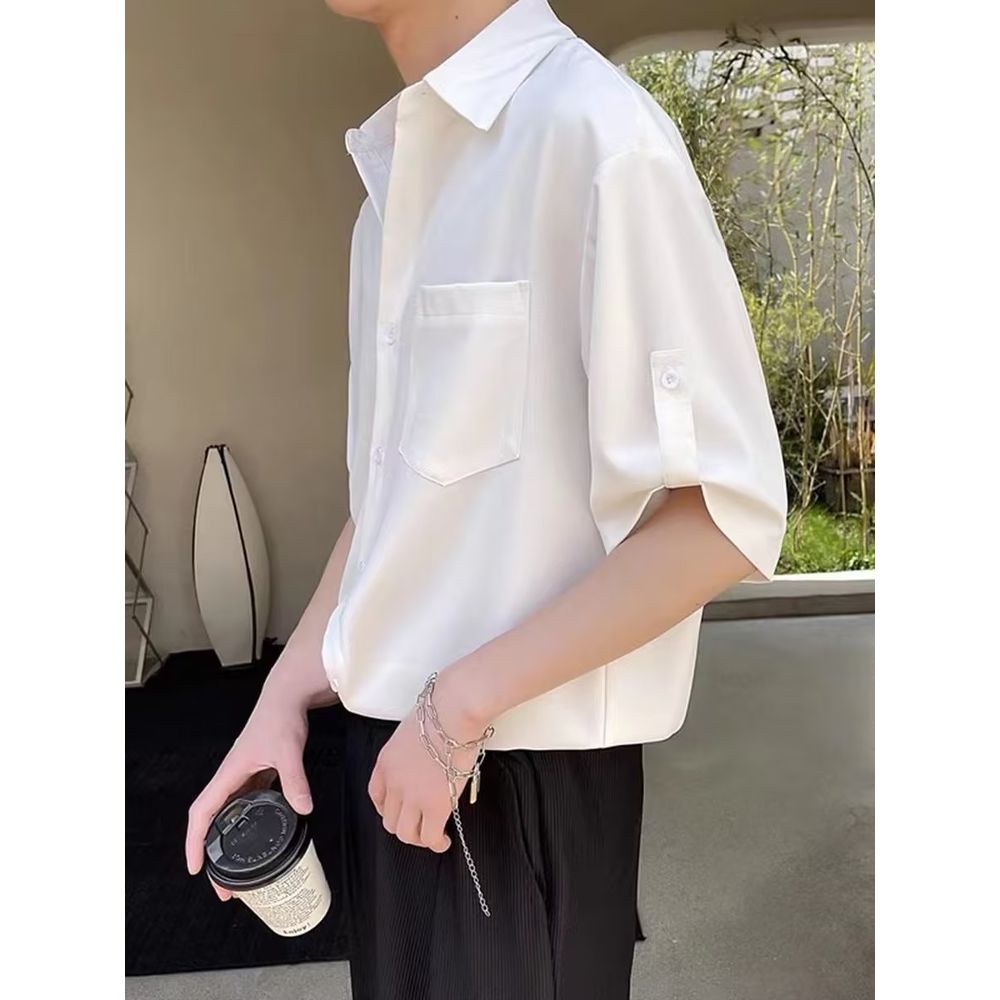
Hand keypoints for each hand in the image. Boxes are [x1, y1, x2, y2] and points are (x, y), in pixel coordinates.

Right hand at [184, 654, 320, 900]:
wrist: (288, 697)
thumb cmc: (281, 718)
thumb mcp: (288, 750)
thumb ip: (294, 779)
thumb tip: (304, 808)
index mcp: (229, 774)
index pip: (202, 813)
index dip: (195, 842)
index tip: (196, 869)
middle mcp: (232, 778)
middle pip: (212, 822)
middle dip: (213, 856)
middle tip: (226, 888)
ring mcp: (244, 777)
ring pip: (230, 816)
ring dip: (231, 844)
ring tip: (240, 874)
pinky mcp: (258, 774)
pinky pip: (247, 806)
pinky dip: (249, 826)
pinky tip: (261, 840)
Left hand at [368, 671, 489, 852]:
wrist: (454, 712)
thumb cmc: (442, 711)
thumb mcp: (415, 732)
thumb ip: (414, 752)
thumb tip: (428, 762)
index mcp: (386, 762)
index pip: (377, 796)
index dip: (388, 809)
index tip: (400, 810)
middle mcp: (394, 782)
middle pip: (389, 819)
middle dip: (405, 826)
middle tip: (421, 825)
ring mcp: (413, 796)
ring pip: (406, 834)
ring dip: (419, 839)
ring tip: (432, 836)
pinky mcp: (435, 806)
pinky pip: (430, 837)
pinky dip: (436, 843)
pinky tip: (444, 841)